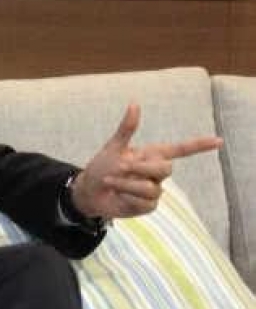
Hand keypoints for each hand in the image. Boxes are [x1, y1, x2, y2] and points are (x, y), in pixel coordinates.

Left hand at [71, 103, 221, 219]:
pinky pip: (145, 202)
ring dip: (126, 184)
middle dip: (141, 168)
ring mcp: (154, 190)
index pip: (180, 150)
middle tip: (121, 167)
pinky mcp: (148, 206)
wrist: (90, 191)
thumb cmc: (102, 166)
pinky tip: (119, 196)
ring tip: (111, 182)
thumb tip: (134, 103)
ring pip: (151, 188)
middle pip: (166, 169)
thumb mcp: (113, 147)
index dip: (199, 145)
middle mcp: (156, 172)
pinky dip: (127, 197)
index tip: (219, 141)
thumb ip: (126, 128)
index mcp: (151, 155)